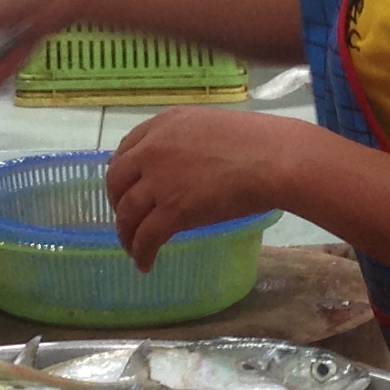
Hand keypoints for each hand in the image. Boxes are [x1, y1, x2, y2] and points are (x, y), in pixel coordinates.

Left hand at [106, 109, 324, 268]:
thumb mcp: (208, 127)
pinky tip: (145, 264)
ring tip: (133, 249)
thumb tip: (182, 166)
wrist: (272, 159)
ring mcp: (160, 180)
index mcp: (164, 125)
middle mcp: (153, 150)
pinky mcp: (172, 210)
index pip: (126, 149)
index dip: (121, 173)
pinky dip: (141, 253)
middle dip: (117, 203)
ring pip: (127, 213)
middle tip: (127, 218)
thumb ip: (185, 142)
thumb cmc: (256, 142)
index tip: (125, 187)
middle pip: (116, 181)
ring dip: (126, 235)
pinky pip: (146, 237)